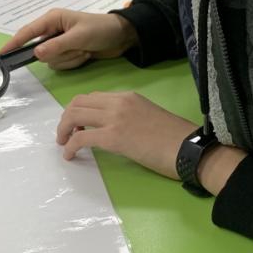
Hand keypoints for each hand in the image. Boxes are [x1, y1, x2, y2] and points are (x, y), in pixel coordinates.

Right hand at [0, 8, 137, 70]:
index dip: (14, 43)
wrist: (122, 37)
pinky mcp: (68, 53)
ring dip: (70, 58)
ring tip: (85, 49)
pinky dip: (75, 62)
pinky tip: (86, 54)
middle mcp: (52, 31)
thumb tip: (36, 53)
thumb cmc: (101, 29)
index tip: (1, 53)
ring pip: (52, 61)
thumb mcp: (79, 36)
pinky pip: (62, 65)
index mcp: (52, 19)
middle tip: (79, 47)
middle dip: (61, 53)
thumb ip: (57, 45)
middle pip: (41, 51)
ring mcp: (60, 43)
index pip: (28, 32)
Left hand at [56, 91, 197, 177]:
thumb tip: (114, 129)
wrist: (189, 148)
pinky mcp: (113, 138)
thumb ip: (129, 116)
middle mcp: (118, 102)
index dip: (79, 110)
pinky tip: (70, 156)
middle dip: (66, 118)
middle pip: (78, 102)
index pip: (93, 97)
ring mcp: (115, 118)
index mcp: (128, 97)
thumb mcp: (149, 116)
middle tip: (65, 134)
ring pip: (74, 115)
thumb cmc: (175, 138)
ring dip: (63, 130)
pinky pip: (79, 138)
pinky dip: (70, 146)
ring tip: (64, 144)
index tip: (77, 125)